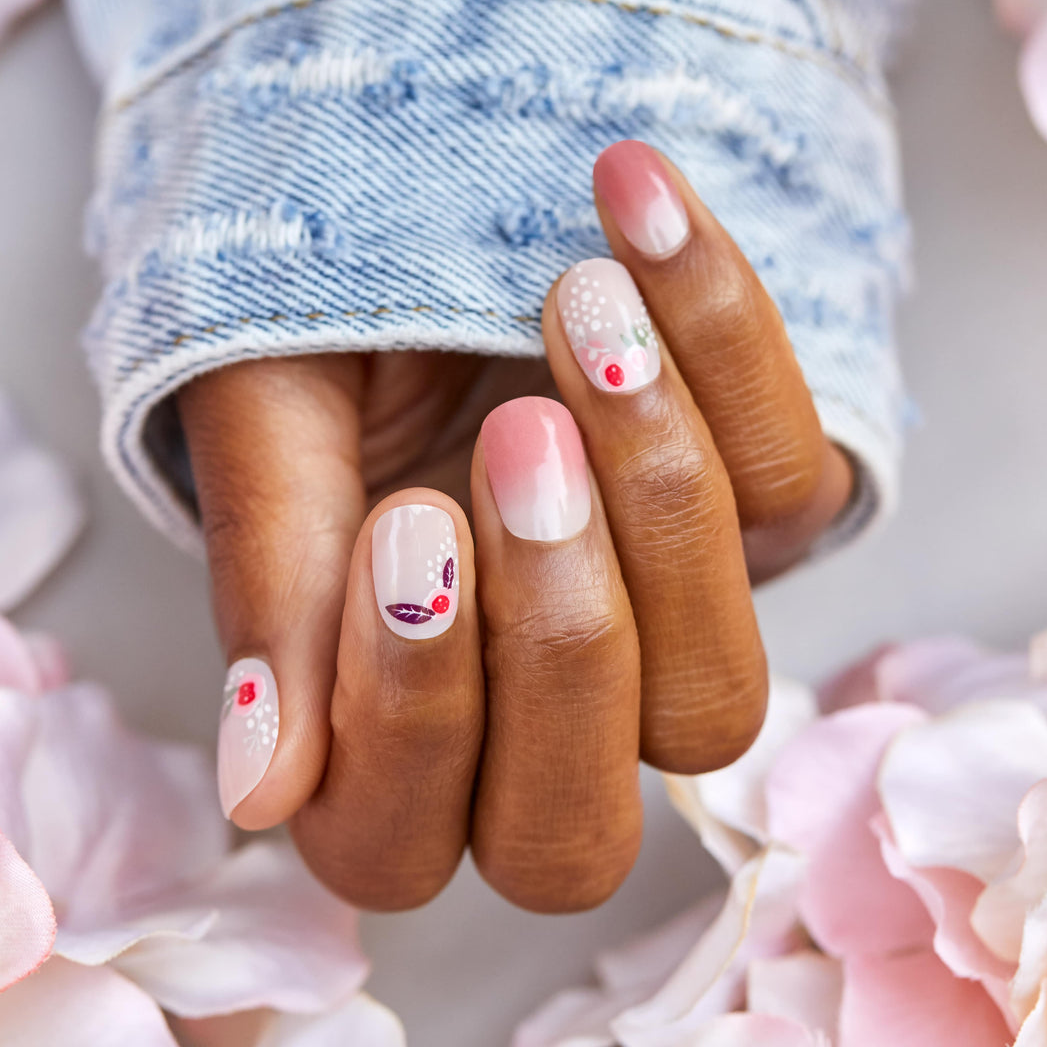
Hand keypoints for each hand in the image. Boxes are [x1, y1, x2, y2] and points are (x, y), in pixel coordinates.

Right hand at [178, 141, 852, 911]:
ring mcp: (660, 638)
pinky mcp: (765, 526)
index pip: (393, 839)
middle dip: (557, 642)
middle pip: (574, 839)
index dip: (410, 713)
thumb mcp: (277, 440)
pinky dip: (723, 341)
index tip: (403, 518)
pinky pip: (792, 486)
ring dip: (657, 499)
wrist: (411, 207)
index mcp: (387, 729)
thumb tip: (254, 794)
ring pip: (713, 704)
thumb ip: (275, 603)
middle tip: (515, 438)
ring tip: (578, 310)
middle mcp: (533, 720)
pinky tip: (636, 216)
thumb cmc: (315, 337)